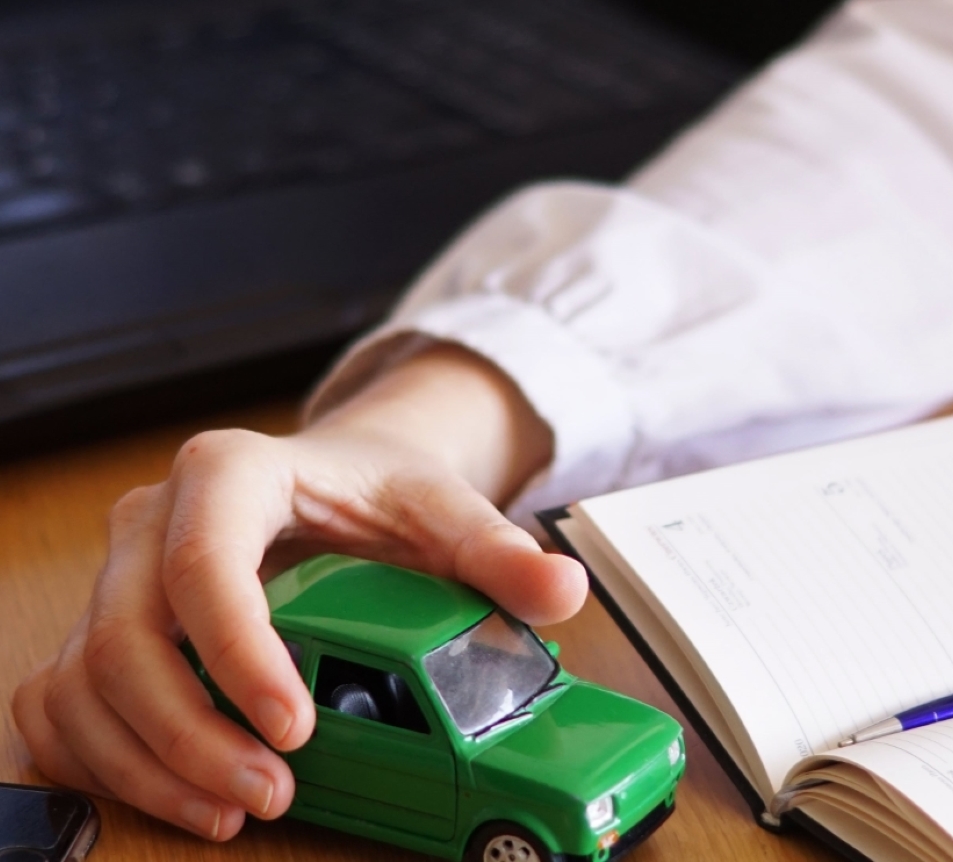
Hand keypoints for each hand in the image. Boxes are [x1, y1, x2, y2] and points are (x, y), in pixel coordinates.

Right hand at [13, 344, 586, 839]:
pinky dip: (103, 756)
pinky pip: (64, 698)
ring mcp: (121, 573)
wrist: (338, 477)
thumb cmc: (379, 491)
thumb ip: (499, 551)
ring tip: (234, 808)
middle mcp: (155, 519)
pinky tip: (172, 789)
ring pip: (84, 680)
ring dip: (146, 762)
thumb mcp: (443, 510)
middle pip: (126, 637)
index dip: (236, 652)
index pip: (203, 561)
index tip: (292, 727)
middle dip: (189, 733)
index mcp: (232, 472)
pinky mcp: (107, 621)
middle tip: (270, 793)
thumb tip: (561, 589)